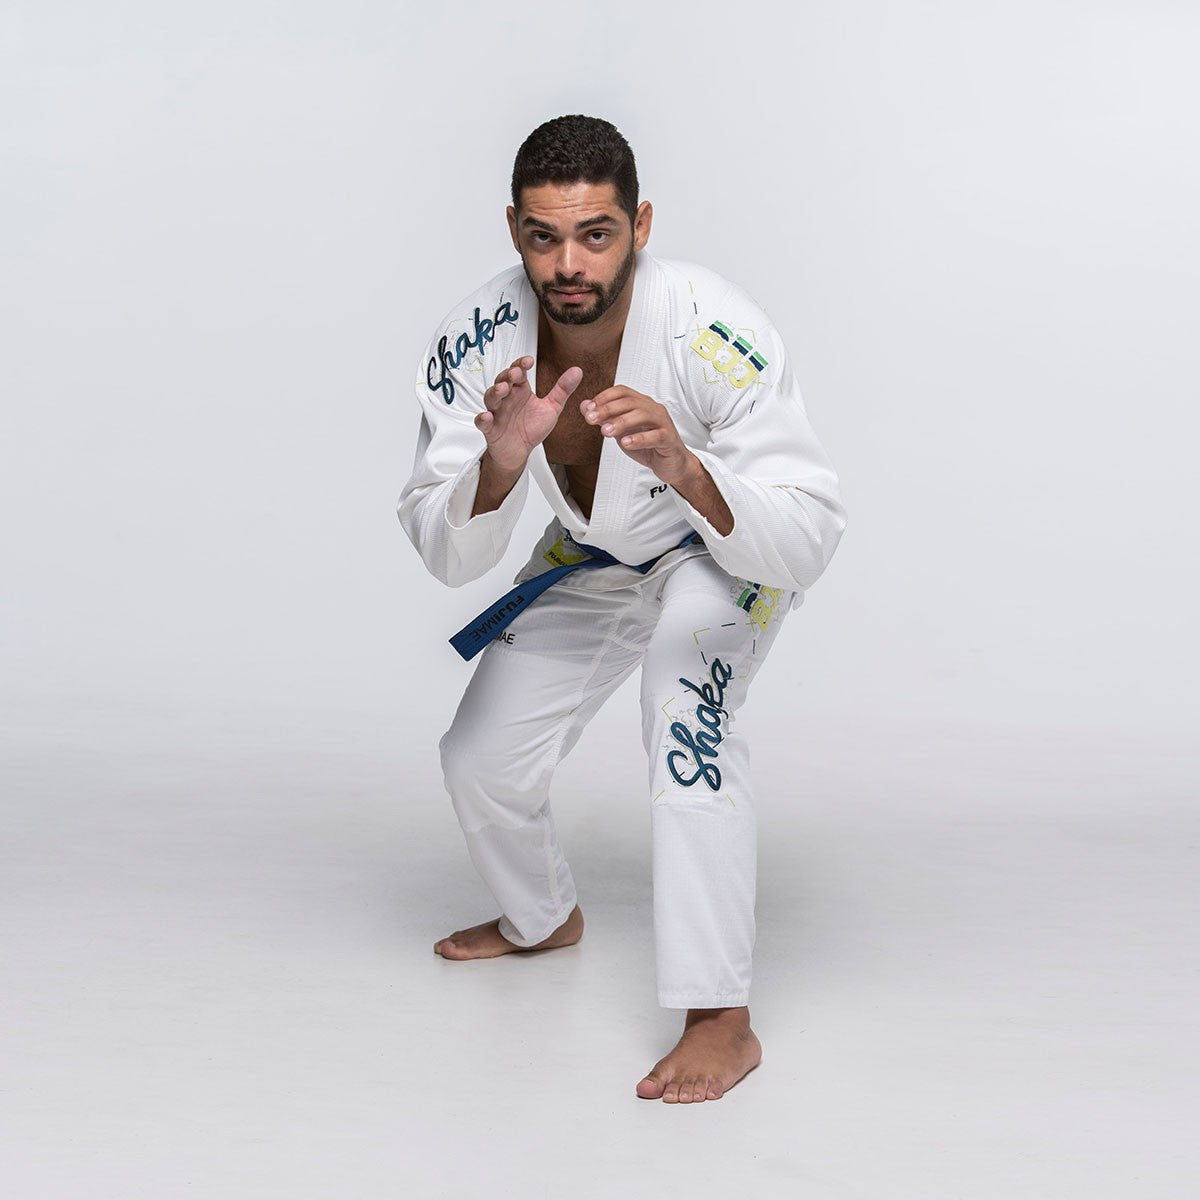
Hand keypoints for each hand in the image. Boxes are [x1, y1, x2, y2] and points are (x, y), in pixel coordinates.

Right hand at [475, 356, 582, 473]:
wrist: (519, 450)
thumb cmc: (531, 427)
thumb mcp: (551, 408)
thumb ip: (562, 390)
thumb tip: (577, 371)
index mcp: (520, 391)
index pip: (518, 372)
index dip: (521, 365)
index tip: (528, 361)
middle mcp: (507, 398)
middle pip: (503, 381)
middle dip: (508, 376)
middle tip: (516, 373)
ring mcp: (497, 412)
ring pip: (491, 398)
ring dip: (495, 392)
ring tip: (502, 389)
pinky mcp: (490, 428)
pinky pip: (482, 422)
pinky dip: (483, 418)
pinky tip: (487, 416)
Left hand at [582, 386, 694, 485]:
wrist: (670, 463)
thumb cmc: (648, 445)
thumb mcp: (621, 431)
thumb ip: (605, 418)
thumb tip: (585, 407)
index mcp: (641, 404)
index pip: (622, 392)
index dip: (604, 397)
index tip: (588, 408)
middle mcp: (653, 409)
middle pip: (630, 402)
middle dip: (607, 409)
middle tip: (591, 420)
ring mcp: (663, 423)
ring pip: (642, 416)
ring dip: (621, 422)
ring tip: (605, 432)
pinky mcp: (669, 439)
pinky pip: (656, 435)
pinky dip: (640, 438)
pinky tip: (626, 443)